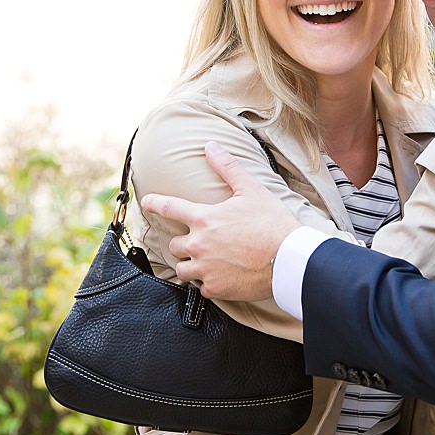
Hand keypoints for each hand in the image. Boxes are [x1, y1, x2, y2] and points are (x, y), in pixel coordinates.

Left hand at [138, 141, 301, 301]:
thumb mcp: (251, 190)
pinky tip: (222, 277)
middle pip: (174, 245)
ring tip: (207, 262)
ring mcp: (205, 269)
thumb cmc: (272, 223)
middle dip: (184, 243)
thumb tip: (211, 146)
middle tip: (201, 242)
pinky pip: (201, 289)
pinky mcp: (216, 289)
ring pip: (183, 270)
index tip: (146, 202)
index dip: (155, 203)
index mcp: (204, 218)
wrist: (289, 259)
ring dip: (191, 265)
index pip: (170, 207)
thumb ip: (228, 167)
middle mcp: (199, 244)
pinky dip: (209, 283)